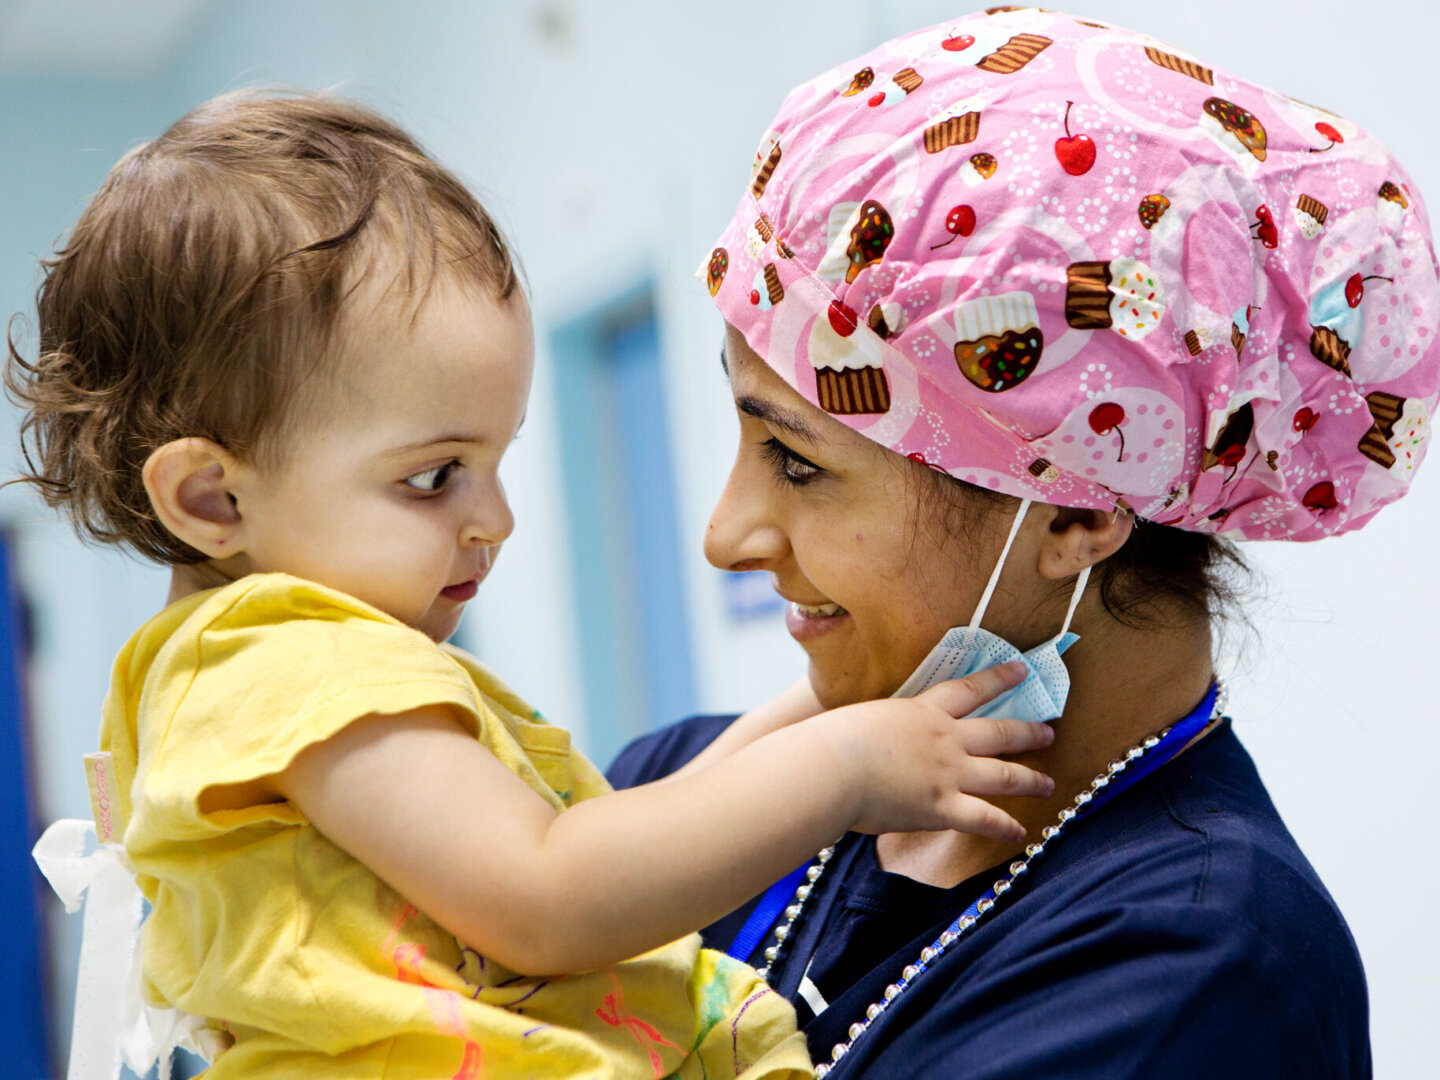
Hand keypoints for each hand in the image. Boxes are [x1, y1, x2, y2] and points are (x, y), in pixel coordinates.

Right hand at [810, 661, 1054, 842]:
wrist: (831, 766)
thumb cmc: (834, 741)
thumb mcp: (865, 718)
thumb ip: (884, 727)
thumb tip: (879, 736)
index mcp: (924, 712)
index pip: (970, 690)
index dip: (999, 678)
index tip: (1022, 670)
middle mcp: (945, 740)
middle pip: (999, 732)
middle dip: (1028, 732)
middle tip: (1049, 732)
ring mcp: (948, 773)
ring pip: (1004, 774)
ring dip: (1030, 779)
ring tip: (1049, 782)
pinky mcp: (942, 807)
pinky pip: (985, 819)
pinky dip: (1006, 827)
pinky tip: (1020, 832)